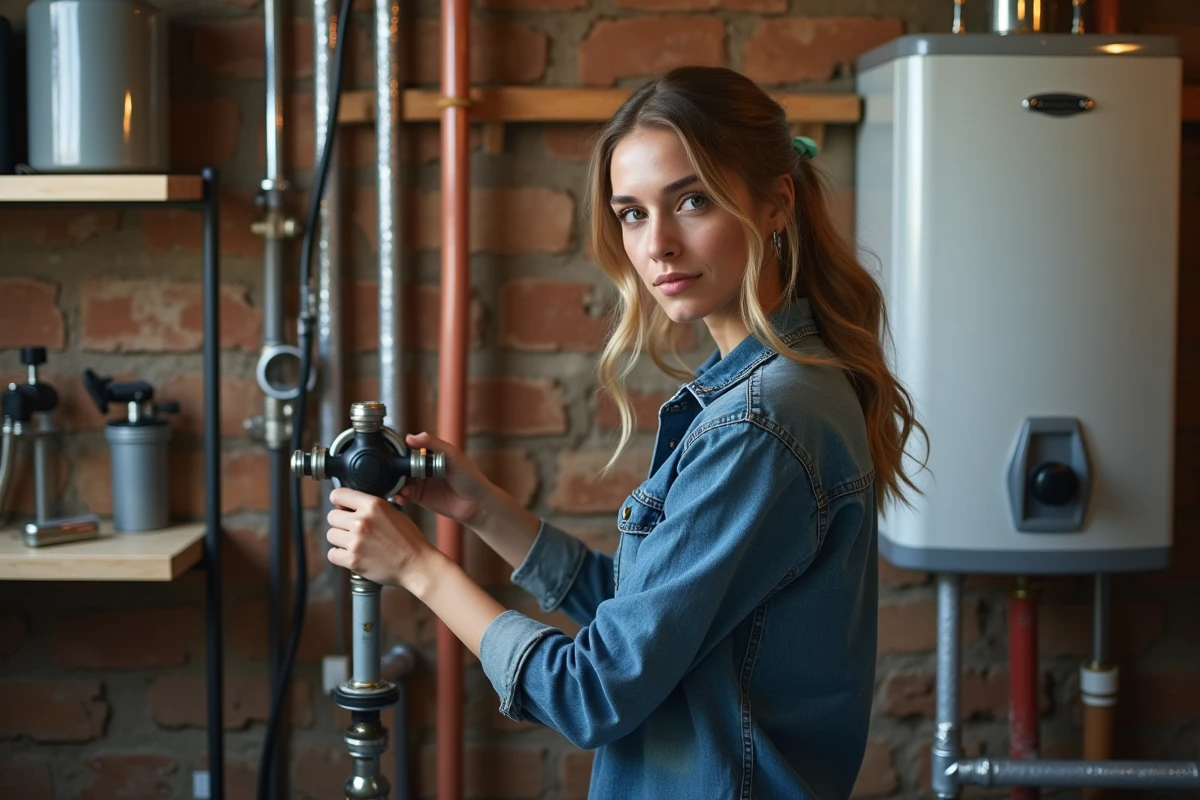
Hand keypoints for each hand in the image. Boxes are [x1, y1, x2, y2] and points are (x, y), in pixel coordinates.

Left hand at [326, 486, 444, 590]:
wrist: (417, 564)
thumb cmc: (409, 539)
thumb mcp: (393, 512)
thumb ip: (371, 507)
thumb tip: (347, 506)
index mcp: (373, 505)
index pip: (338, 494)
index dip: (338, 501)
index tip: (341, 507)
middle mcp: (362, 521)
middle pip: (332, 516)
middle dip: (340, 522)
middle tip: (351, 529)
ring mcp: (356, 541)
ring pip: (330, 535)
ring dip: (340, 539)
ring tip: (354, 543)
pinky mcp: (353, 560)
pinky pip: (332, 554)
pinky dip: (340, 555)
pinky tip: (352, 555)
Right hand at [396, 432, 496, 527]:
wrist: (476, 502)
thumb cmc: (468, 475)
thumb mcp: (452, 454)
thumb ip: (432, 443)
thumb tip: (409, 437)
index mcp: (428, 455)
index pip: (407, 449)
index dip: (397, 451)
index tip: (387, 453)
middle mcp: (421, 468)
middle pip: (400, 466)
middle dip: (392, 469)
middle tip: (388, 473)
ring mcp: (419, 483)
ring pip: (399, 481)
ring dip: (394, 484)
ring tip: (398, 487)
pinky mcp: (419, 498)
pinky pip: (404, 496)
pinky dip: (399, 496)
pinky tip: (401, 497)